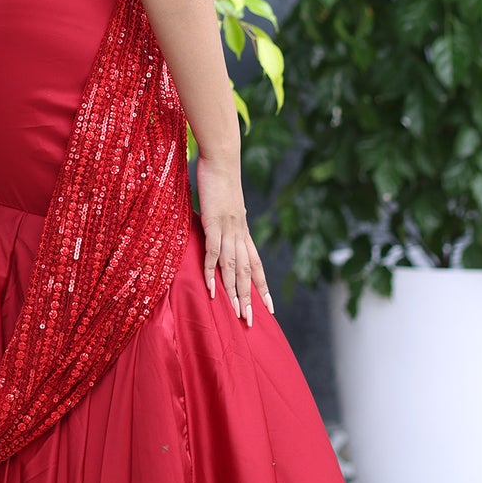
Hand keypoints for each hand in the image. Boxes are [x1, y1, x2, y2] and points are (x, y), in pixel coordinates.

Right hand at [195, 147, 272, 324]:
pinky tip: (212, 290)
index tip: (269, 308)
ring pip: (234, 269)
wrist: (222, 159)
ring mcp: (229, 230)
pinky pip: (214, 254)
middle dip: (250, 299)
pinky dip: (212, 273)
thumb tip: (226, 224)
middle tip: (251, 322)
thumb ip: (227, 219)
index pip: (258, 265)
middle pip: (248, 273)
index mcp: (244, 231)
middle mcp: (241, 234)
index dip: (263, 287)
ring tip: (236, 315)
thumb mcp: (227, 205)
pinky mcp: (214, 224)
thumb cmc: (222, 179)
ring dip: (235, 293)